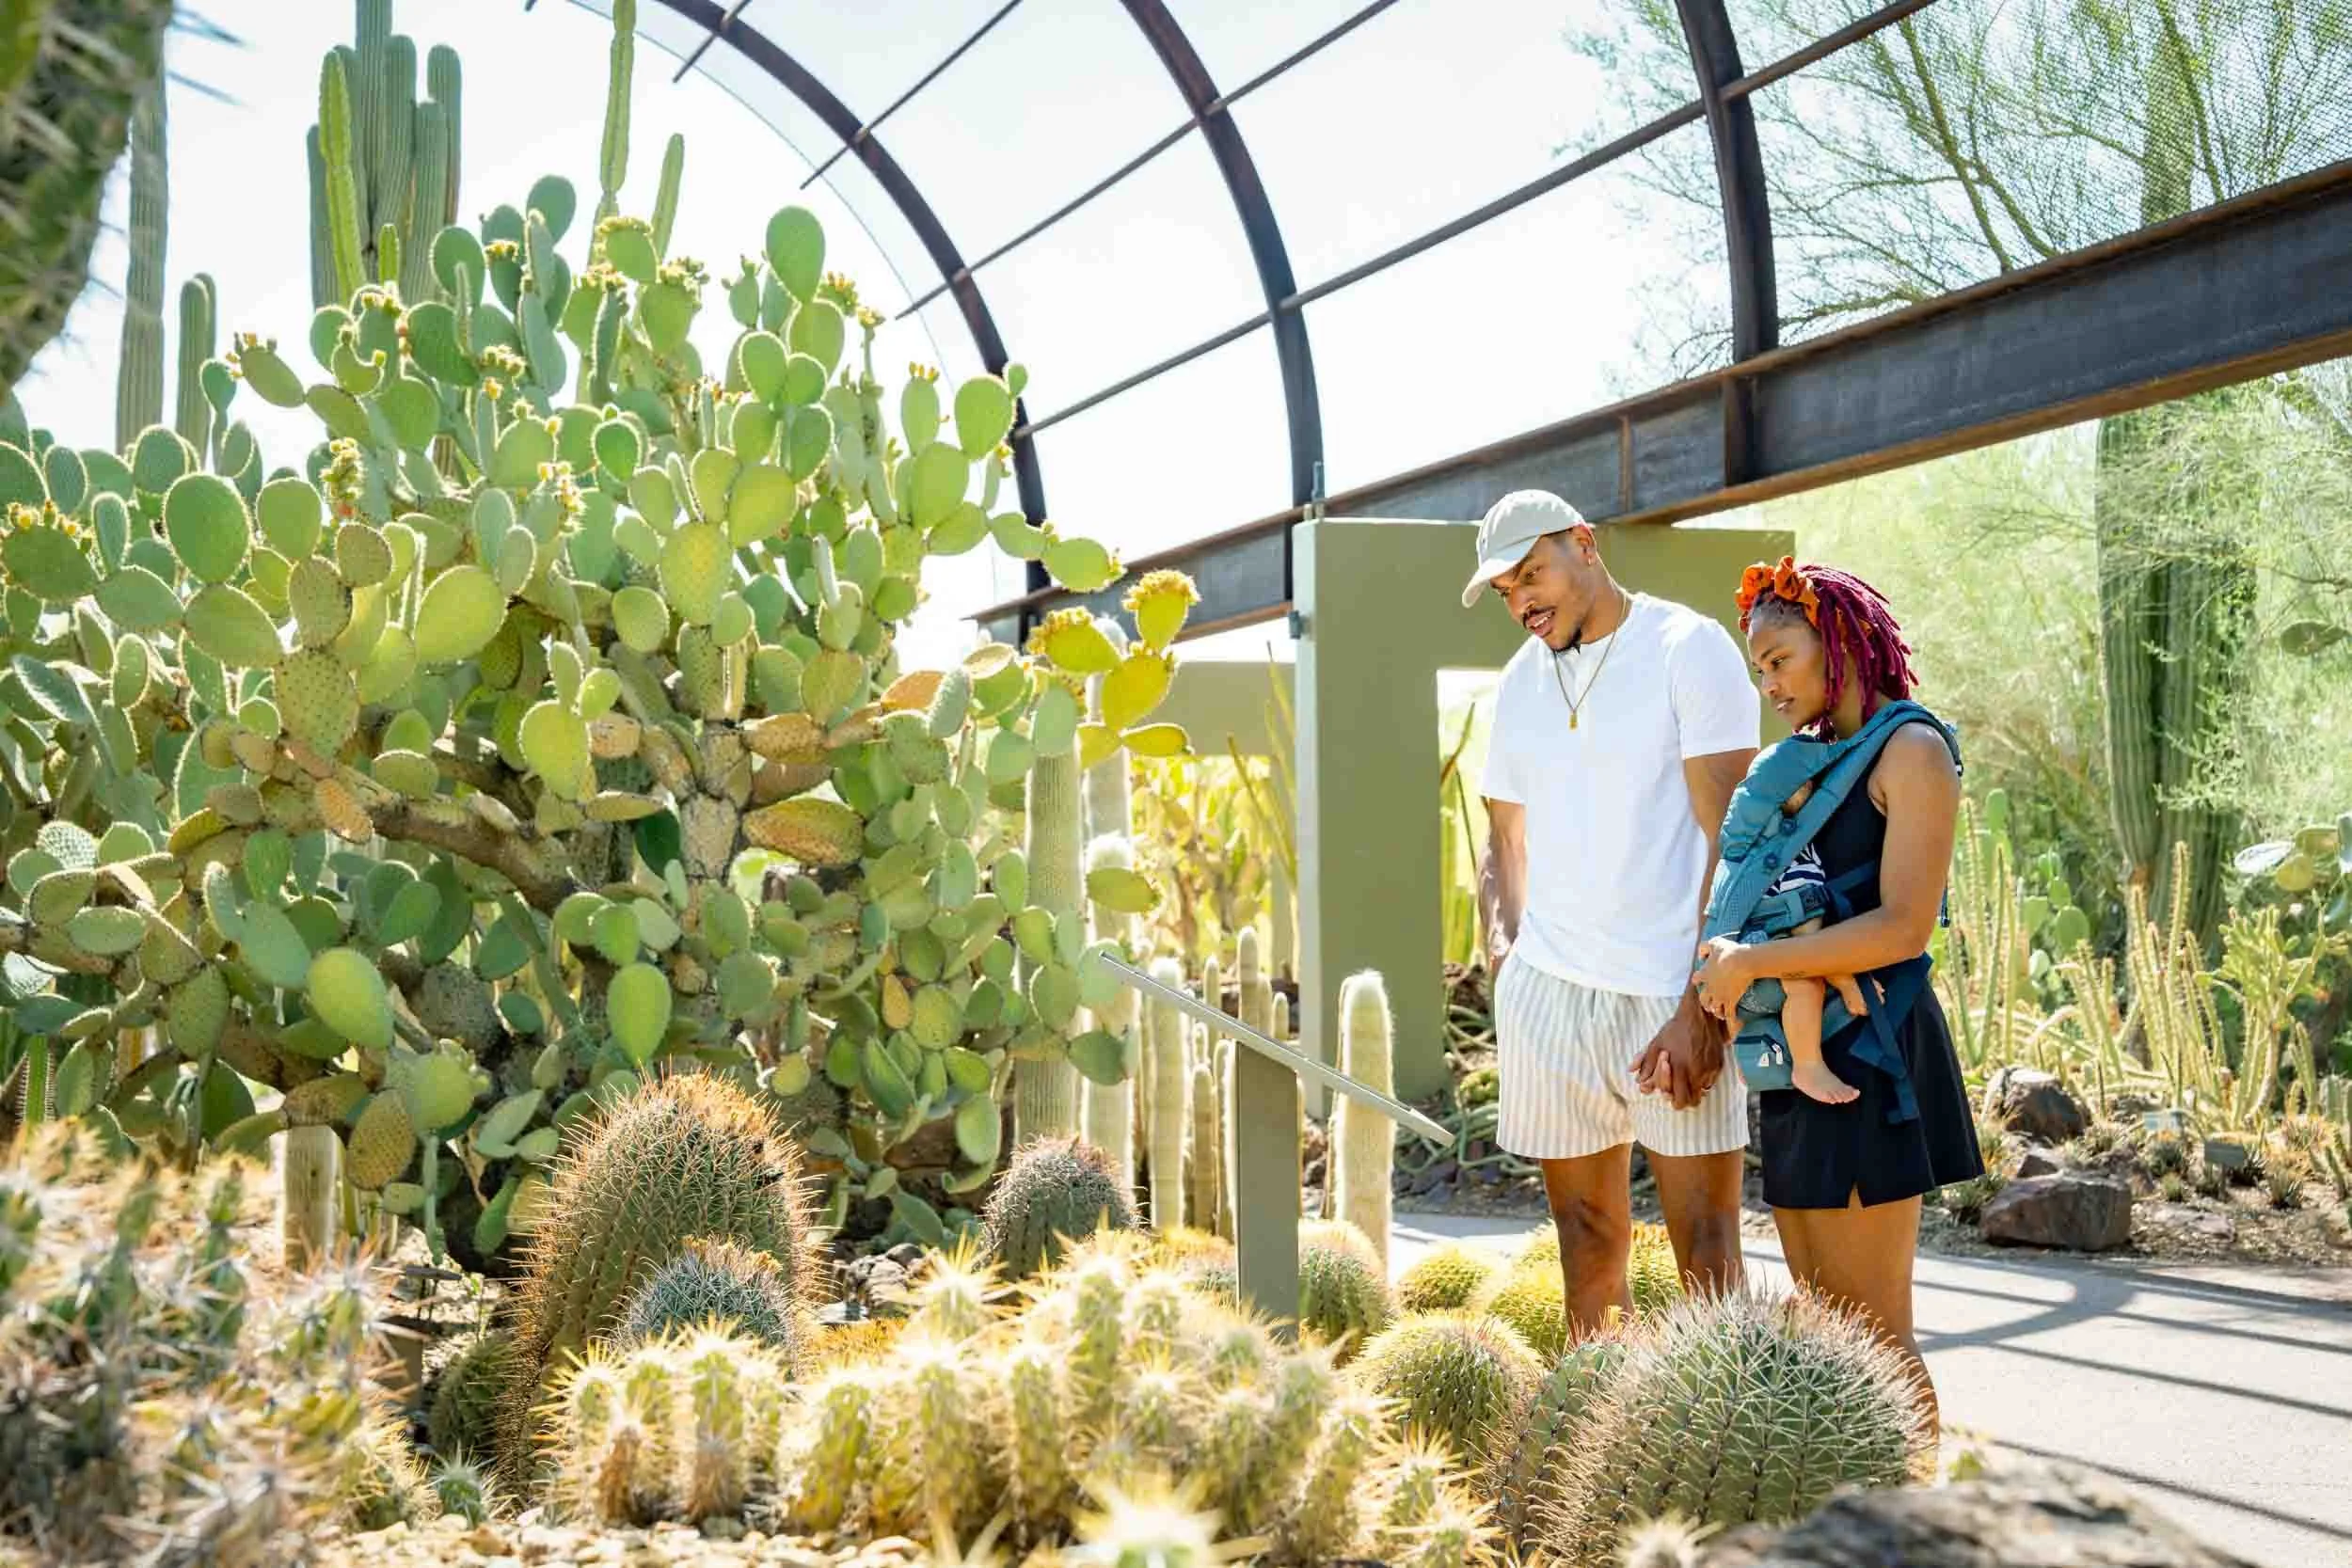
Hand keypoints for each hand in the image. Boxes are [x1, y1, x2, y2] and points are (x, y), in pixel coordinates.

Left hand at [1632, 989, 1727, 1109]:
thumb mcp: (1657, 1044)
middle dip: (1682, 1100)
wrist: (1699, 1014)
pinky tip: (1696, 1072)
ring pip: (1702, 1093)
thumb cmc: (1676, 1029)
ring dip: (1693, 1092)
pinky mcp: (1718, 1066)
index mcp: (1679, 1069)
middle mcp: (1696, 1073)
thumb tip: (1637, 1080)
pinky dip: (1703, 1082)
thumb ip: (1647, 1063)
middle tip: (1676, 1094)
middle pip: (1691, 1101)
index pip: (1678, 1098)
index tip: (1667, 1094)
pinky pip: (1711, 1082)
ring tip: (1686, 1083)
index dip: (1671, 1099)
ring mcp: (1709, 1071)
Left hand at [1692, 936, 1751, 1021]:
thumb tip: (1701, 955)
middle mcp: (1710, 987)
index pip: (1696, 979)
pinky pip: (1729, 1014)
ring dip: (1717, 1011)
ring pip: (1715, 1008)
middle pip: (1703, 999)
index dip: (1698, 980)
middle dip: (1705, 1001)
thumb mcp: (1713, 943)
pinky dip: (1730, 1019)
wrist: (1741, 962)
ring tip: (1720, 1013)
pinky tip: (1733, 1023)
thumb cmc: (1728, 951)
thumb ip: (1704, 947)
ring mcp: (1720, 996)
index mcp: (1705, 974)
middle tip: (1709, 1003)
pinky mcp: (1731, 1001)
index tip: (1699, 981)